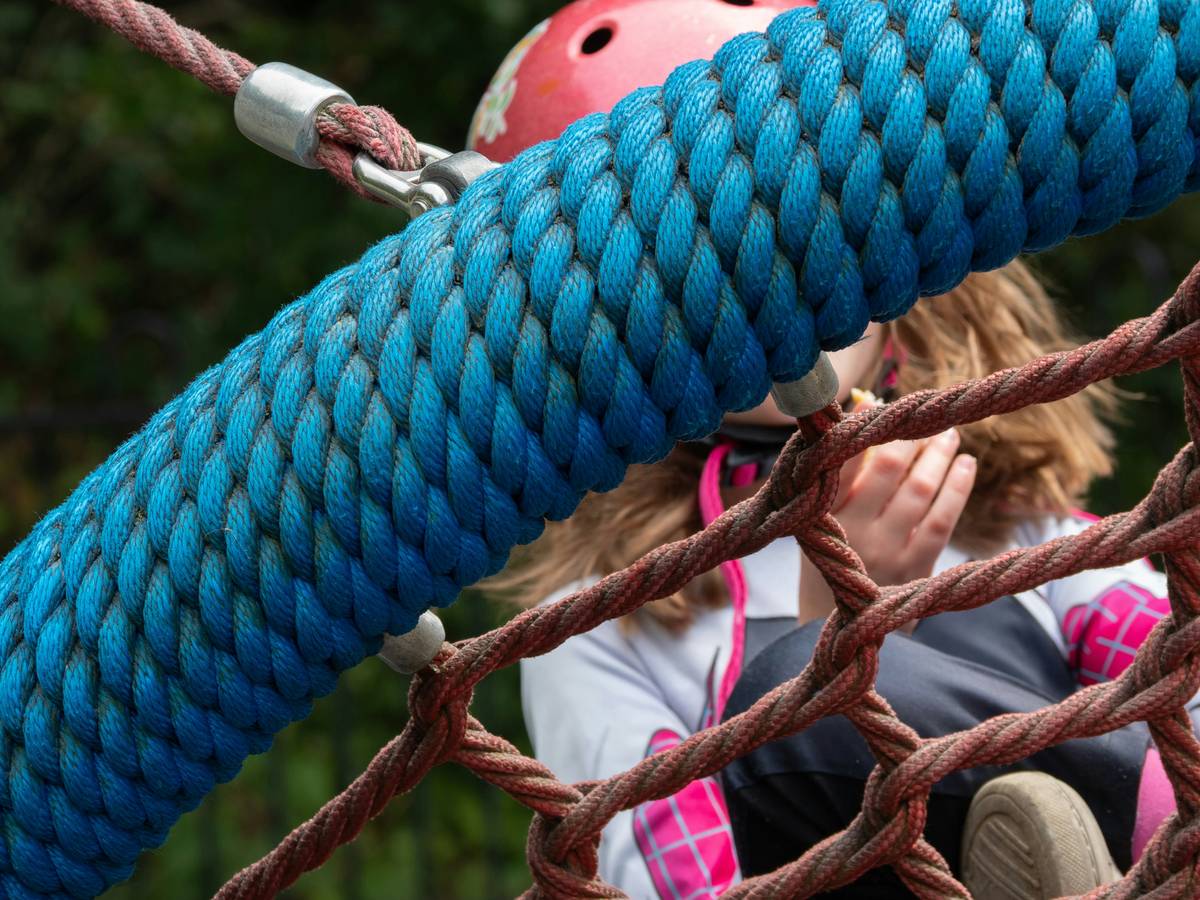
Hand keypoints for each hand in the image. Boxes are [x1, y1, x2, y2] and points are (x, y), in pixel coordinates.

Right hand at [798, 415, 976, 622]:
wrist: (847, 627)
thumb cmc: (834, 559)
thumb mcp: (822, 521)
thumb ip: (842, 474)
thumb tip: (868, 412)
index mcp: (823, 514)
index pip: (844, 460)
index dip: (863, 428)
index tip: (879, 406)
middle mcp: (854, 530)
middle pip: (888, 467)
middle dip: (912, 437)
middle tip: (929, 420)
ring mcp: (887, 551)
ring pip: (921, 490)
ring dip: (939, 456)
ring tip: (950, 437)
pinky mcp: (916, 569)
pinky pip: (943, 521)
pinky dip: (957, 488)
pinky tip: (966, 466)